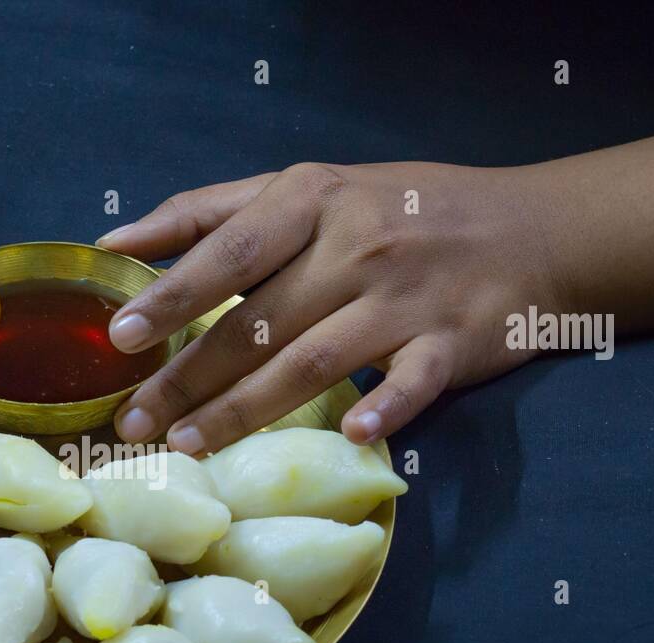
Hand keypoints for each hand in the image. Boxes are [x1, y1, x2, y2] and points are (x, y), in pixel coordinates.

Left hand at [100, 162, 566, 450]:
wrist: (536, 228)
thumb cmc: (401, 210)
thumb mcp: (312, 188)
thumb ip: (214, 211)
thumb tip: (117, 241)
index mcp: (315, 199)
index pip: (231, 249)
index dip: (173, 295)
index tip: (120, 338)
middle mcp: (357, 245)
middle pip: (259, 321)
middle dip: (188, 375)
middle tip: (132, 420)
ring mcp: (407, 297)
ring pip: (313, 361)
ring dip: (246, 408)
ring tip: (187, 444)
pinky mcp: (453, 343)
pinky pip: (412, 382)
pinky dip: (385, 409)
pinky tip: (352, 436)